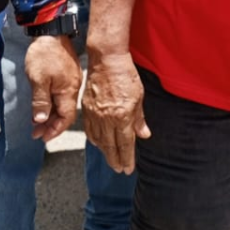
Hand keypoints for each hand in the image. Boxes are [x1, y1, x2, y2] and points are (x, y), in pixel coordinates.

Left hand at [24, 35, 81, 141]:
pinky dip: (52, 103)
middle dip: (50, 125)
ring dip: (50, 115)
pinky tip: (43, 105)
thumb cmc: (44, 54)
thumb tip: (40, 121)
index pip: (66, 118)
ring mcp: (70, 80)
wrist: (51, 31)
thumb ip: (40, 101)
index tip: (43, 137)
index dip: (55, 130)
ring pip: (62, 104)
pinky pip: (61, 95)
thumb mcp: (38, 80)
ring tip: (36, 122)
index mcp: (68, 91)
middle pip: (65, 113)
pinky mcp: (67, 74)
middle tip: (36, 133)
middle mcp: (72, 88)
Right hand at [81, 51, 150, 173]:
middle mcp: (107, 118)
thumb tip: (144, 135)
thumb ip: (140, 119)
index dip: (127, 158)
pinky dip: (94, 139)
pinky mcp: (86, 109)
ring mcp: (95, 114)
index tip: (128, 168)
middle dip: (116, 160)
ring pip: (99, 140)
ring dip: (105, 153)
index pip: (125, 144)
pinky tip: (98, 144)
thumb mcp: (139, 97)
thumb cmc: (125, 75)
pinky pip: (90, 130)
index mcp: (122, 116)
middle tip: (120, 170)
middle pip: (111, 146)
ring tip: (111, 160)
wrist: (106, 60)